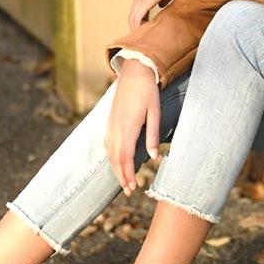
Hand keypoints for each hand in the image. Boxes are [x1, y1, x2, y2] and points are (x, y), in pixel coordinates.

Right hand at [103, 60, 160, 195]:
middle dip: (121, 176)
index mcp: (128, 126)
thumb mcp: (155, 112)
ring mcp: (111, 124)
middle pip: (115, 158)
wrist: (134, 72)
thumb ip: (153, 135)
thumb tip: (154, 157)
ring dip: (115, 168)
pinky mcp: (110, 120)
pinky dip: (111, 156)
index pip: (125, 157)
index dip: (127, 174)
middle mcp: (116, 127)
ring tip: (123, 181)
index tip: (133, 187)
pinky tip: (116, 162)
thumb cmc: (148, 91)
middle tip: (129, 191)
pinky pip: (107, 143)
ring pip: (110, 152)